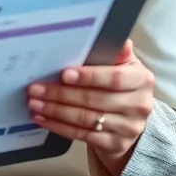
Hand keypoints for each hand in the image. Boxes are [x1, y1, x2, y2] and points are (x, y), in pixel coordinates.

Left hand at [28, 40, 154, 175]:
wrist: (129, 120)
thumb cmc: (120, 86)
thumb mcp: (122, 65)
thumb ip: (113, 51)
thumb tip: (107, 31)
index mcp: (141, 79)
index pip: (114, 78)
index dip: (88, 76)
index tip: (63, 74)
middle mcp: (139, 104)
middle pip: (94, 99)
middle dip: (60, 94)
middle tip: (35, 88)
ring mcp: (129, 127)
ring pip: (85, 118)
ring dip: (55, 110)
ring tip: (34, 103)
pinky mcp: (116, 144)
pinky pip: (83, 135)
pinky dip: (59, 126)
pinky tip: (43, 119)